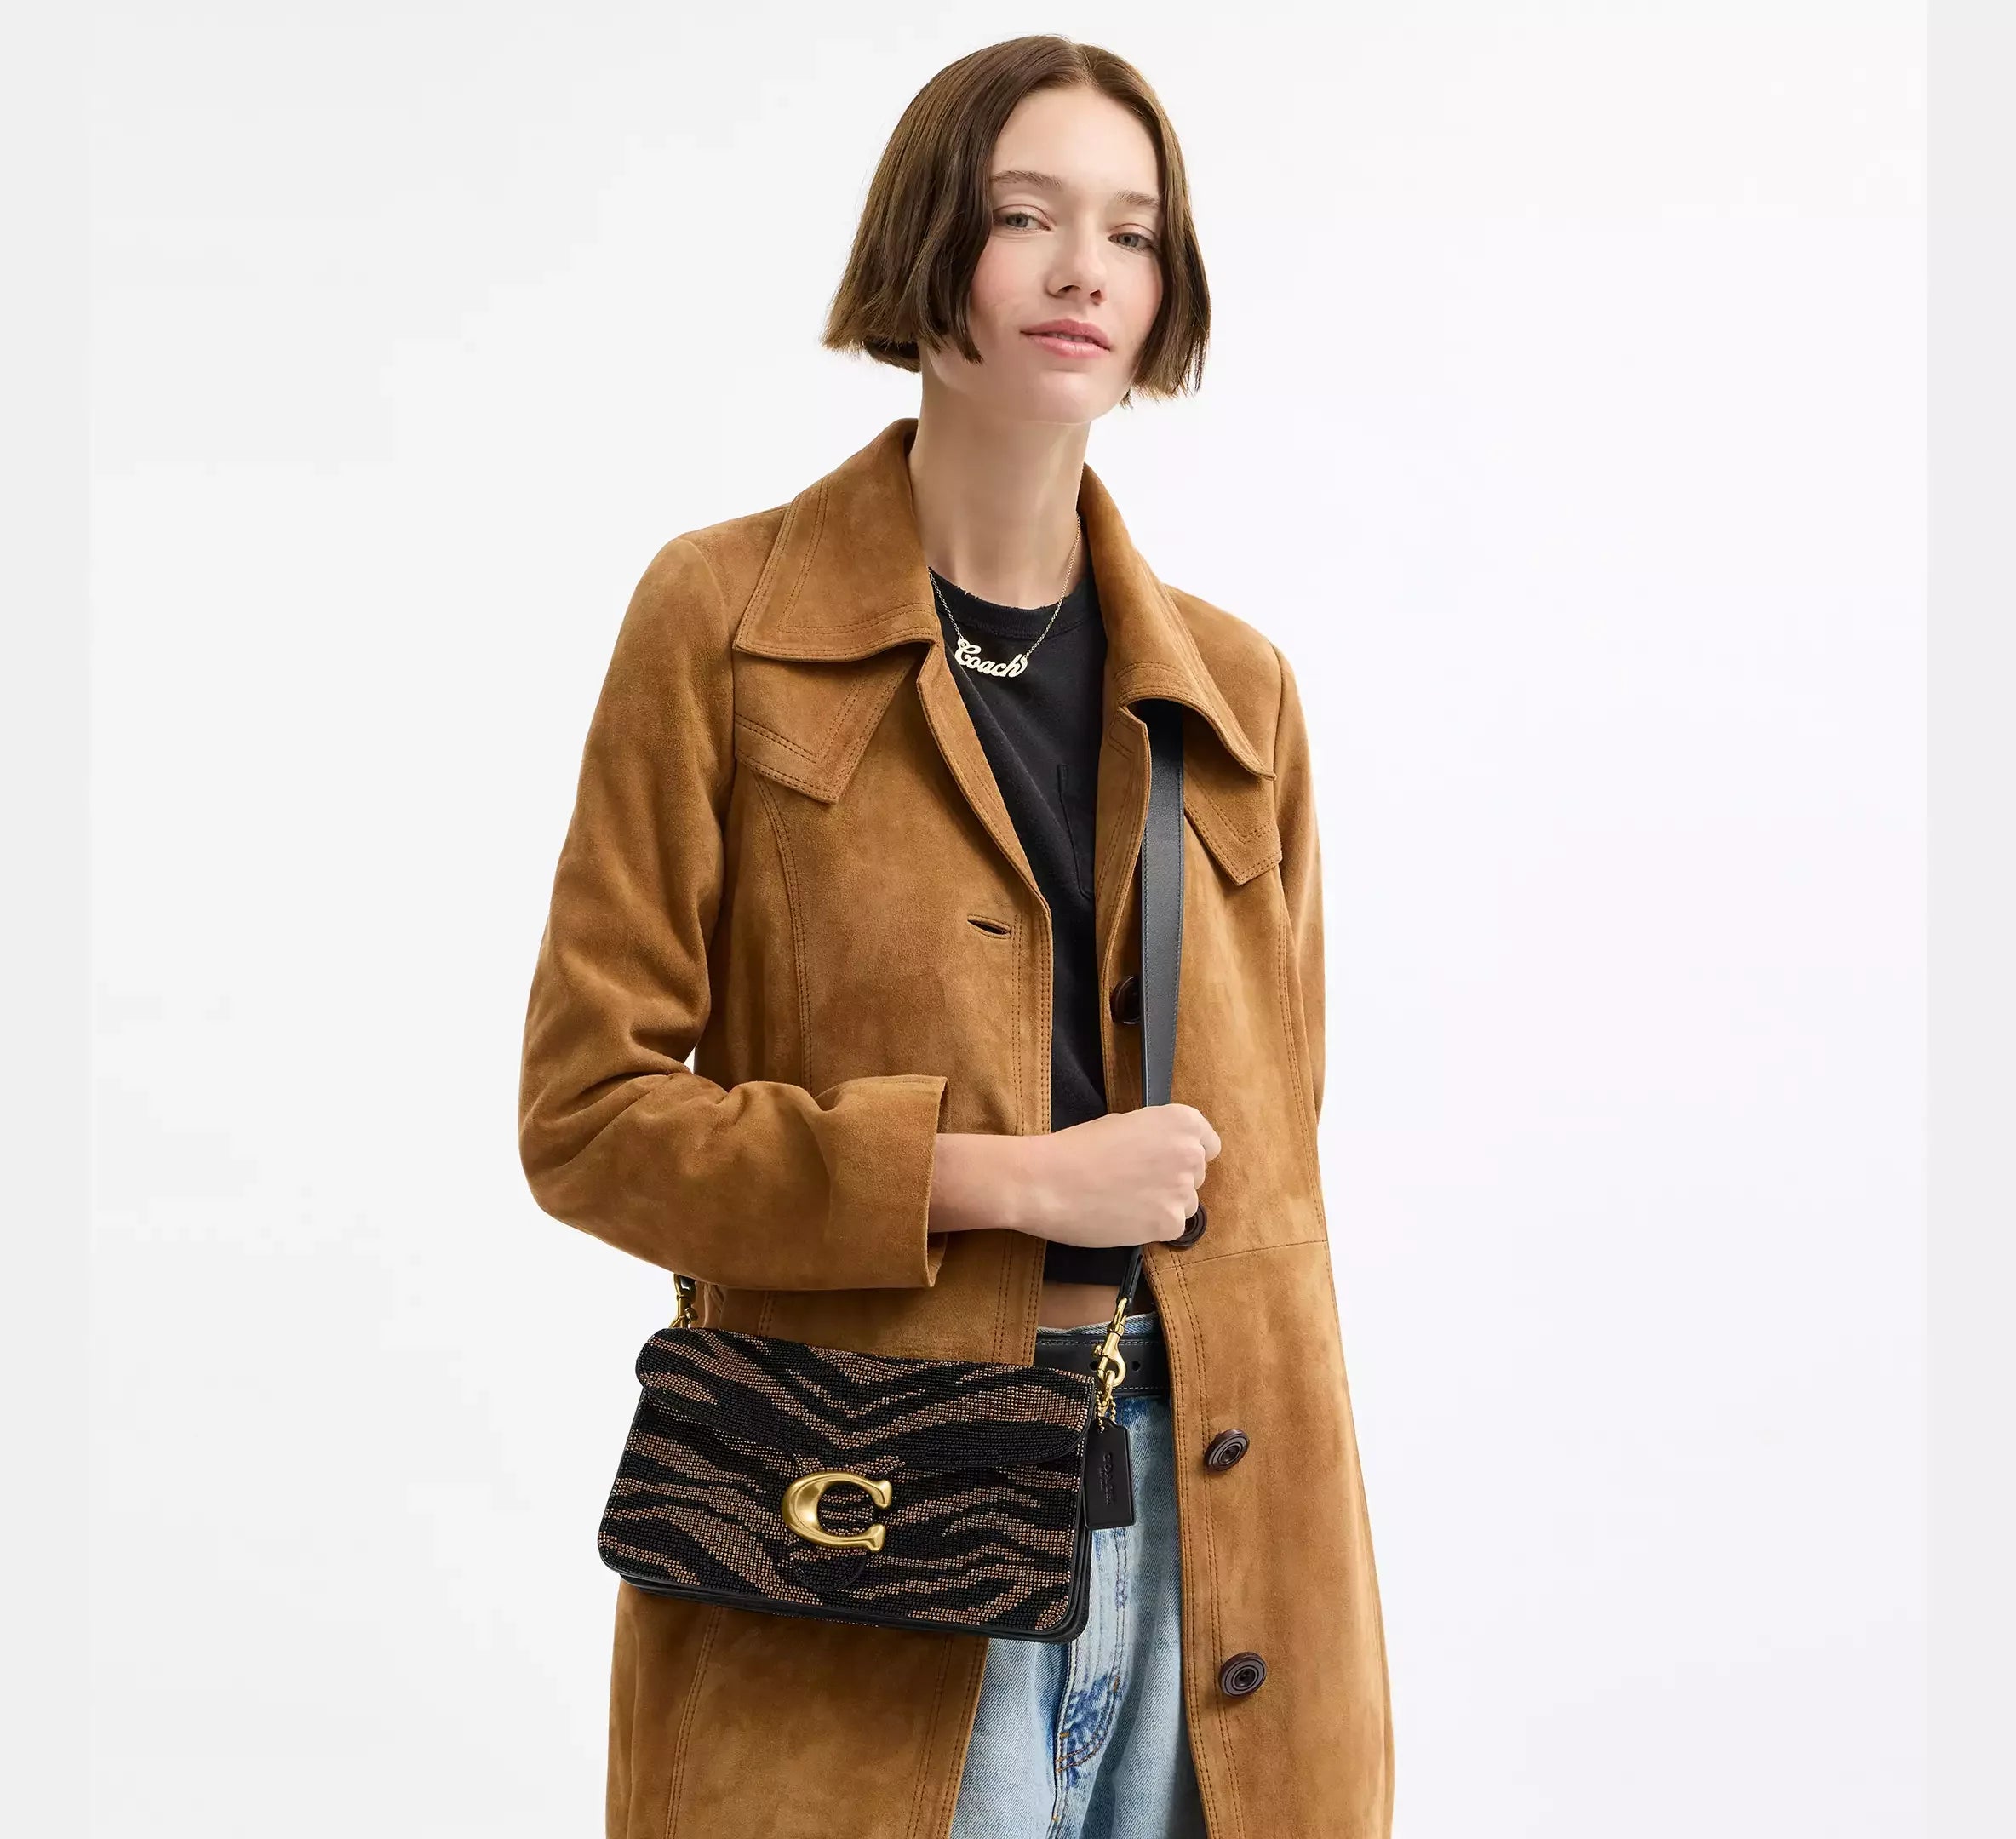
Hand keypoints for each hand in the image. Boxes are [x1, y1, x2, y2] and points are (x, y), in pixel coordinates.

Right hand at [1021, 1105, 1219, 1248]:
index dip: (1186, 1154)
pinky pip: (1173, 1227)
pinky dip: (1153, 1226)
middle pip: (1197, 1175)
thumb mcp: (1124, 1124)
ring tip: (1127, 1202)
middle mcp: (1190, 1154)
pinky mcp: (1170, 1223)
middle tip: (1138, 1182)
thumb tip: (1164, 1153)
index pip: (1208, 1144)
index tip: (1168, 1161)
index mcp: (1181, 1121)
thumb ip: (1155, 1136)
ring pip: (1187, 1204)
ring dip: (1165, 1205)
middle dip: (1173, 1179)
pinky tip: (1125, 1217)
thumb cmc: (1078, 1147)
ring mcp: (1183, 1190)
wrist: (1048, 1181)